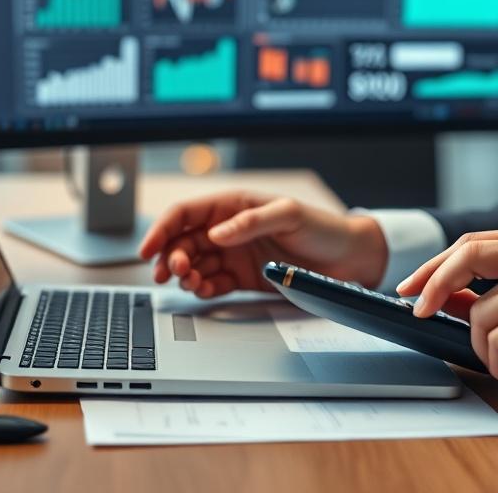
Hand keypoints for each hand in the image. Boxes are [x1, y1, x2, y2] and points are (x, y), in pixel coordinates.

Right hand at [138, 190, 386, 297]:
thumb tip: (216, 233)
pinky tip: (206, 290)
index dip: (162, 230)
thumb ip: (252, 221)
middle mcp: (229, 230)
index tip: (148, 250)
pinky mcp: (242, 278)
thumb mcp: (290, 216)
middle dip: (172, 256)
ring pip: (193, 264)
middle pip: (182, 241)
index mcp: (234, 206)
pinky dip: (202, 289)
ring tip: (194, 282)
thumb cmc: (323, 228)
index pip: (186, 214)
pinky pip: (211, 283)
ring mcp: (234, 254)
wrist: (349, 259)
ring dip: (185, 274)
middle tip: (178, 271)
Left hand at [395, 222, 497, 380]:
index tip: (412, 286)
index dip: (435, 266)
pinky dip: (497, 358)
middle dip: (434, 286)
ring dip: (484, 345)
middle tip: (420, 312)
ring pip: (480, 313)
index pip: (472, 243)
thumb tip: (444, 297)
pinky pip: (497, 337)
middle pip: (466, 257)